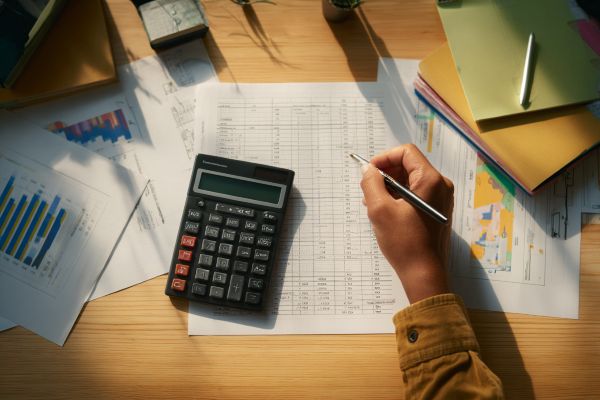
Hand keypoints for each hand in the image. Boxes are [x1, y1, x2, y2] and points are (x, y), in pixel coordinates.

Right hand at [359, 144, 453, 303]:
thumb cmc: (404, 243)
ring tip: (373, 203)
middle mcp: (440, 186)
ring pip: (411, 181)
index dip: (384, 158)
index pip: (406, 153)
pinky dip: (399, 198)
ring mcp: (441, 200)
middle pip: (409, 166)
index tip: (369, 171)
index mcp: (431, 180)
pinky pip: (416, 195)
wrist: (424, 274)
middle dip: (386, 174)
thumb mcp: (380, 210)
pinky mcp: (437, 212)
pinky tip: (385, 212)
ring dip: (390, 187)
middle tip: (368, 189)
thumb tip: (368, 169)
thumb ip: (371, 183)